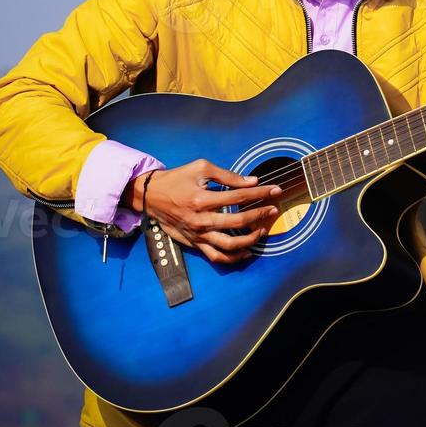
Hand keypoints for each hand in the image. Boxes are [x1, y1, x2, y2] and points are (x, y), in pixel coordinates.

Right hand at [128, 159, 282, 264]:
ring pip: (229, 245)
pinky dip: (233, 257)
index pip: (239, 197)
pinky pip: (216, 256)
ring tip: (262, 230)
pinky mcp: (194, 243)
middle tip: (273, 209)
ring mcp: (198, 235)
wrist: (150, 196)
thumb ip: (227, 176)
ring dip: (250, 239)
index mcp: (202, 199)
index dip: (260, 193)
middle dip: (260, 214)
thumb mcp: (200, 168)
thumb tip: (252, 181)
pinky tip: (247, 251)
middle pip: (238, 222)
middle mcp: (201, 220)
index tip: (275, 190)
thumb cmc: (177, 179)